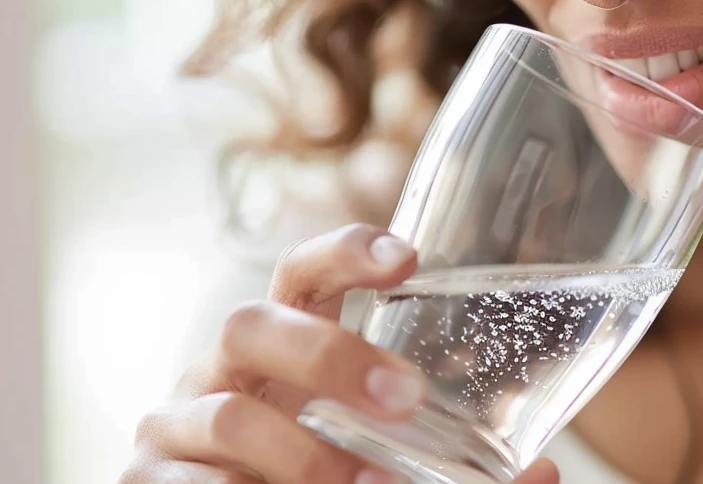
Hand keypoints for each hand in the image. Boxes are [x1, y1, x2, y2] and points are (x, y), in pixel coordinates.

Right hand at [119, 223, 559, 483]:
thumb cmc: (311, 464)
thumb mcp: (378, 448)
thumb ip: (448, 457)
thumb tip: (545, 474)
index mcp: (283, 340)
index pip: (304, 272)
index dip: (346, 253)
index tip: (409, 258)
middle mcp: (223, 366)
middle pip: (252, 322)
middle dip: (329, 356)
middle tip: (406, 398)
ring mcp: (177, 422)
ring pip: (224, 415)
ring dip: (300, 455)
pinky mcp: (146, 479)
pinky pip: (185, 482)